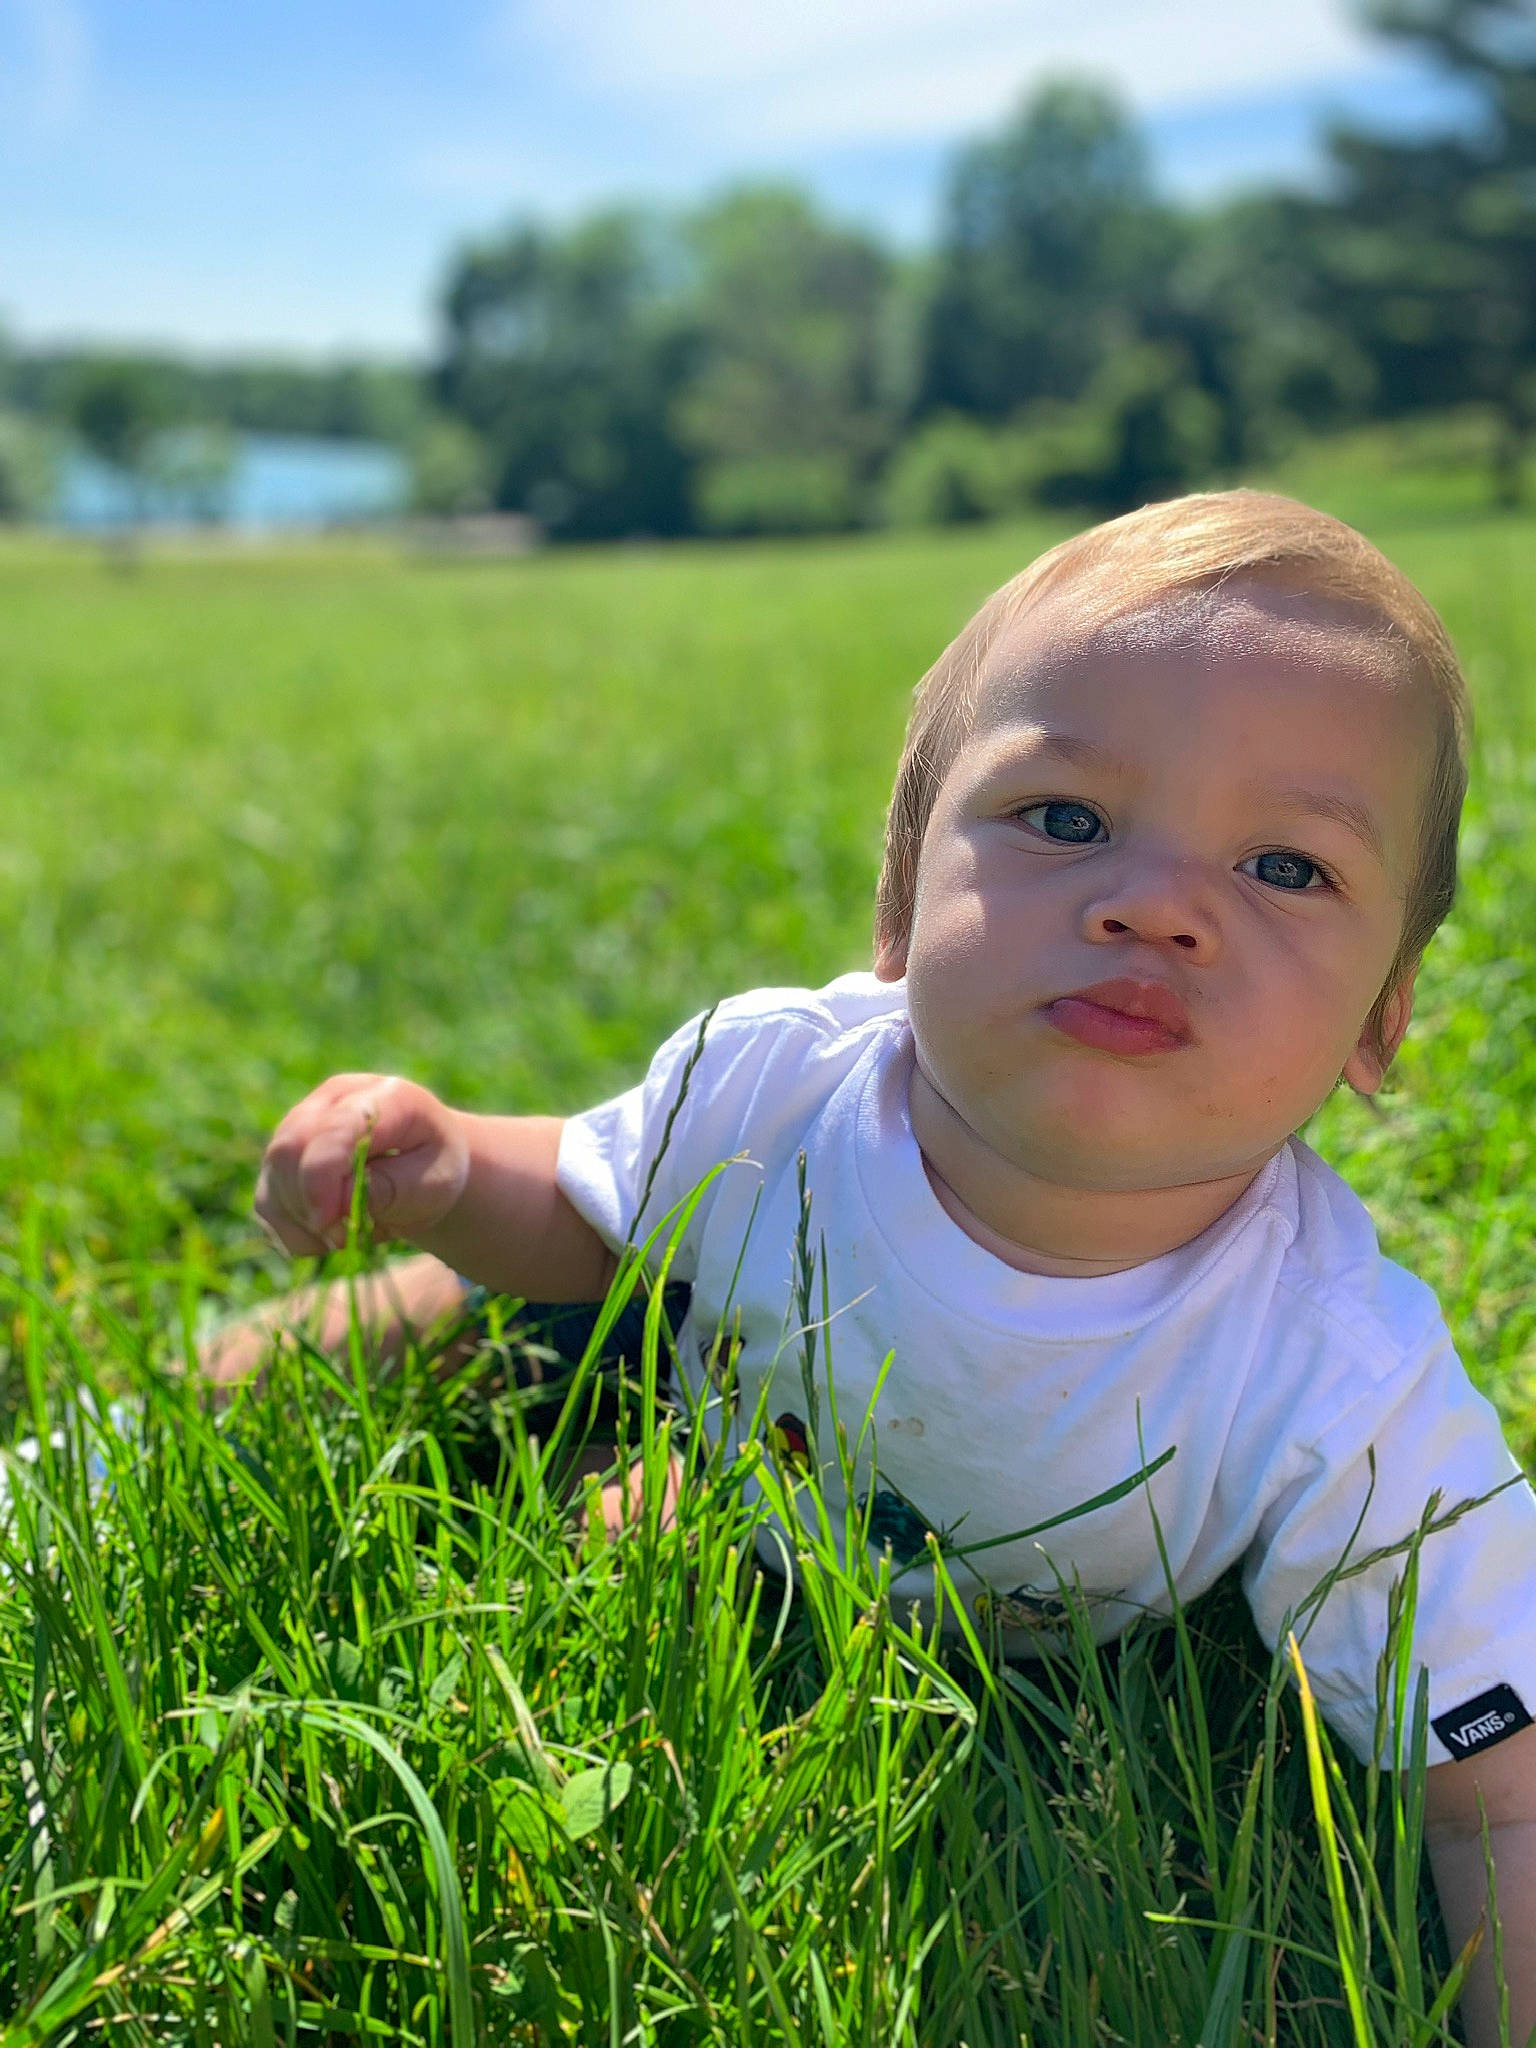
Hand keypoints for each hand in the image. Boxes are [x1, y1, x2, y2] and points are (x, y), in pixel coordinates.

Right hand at [255, 1074, 470, 1255]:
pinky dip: (296, 1233)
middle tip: (346, 1237)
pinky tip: (330, 1233)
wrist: (425, 1169)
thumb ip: (392, 1189)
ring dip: (306, 1224)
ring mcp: (301, 1127)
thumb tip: (340, 1204)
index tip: (328, 1221)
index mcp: (382, 1096)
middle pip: (289, 1149)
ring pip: (274, 1181)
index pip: (334, 1128)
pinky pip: (268, 1205)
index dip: (321, 1176)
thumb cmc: (434, 1169)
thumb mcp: (435, 1182)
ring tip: (352, 1232)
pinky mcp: (283, 1161)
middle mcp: (333, 1101)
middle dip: (310, 1205)